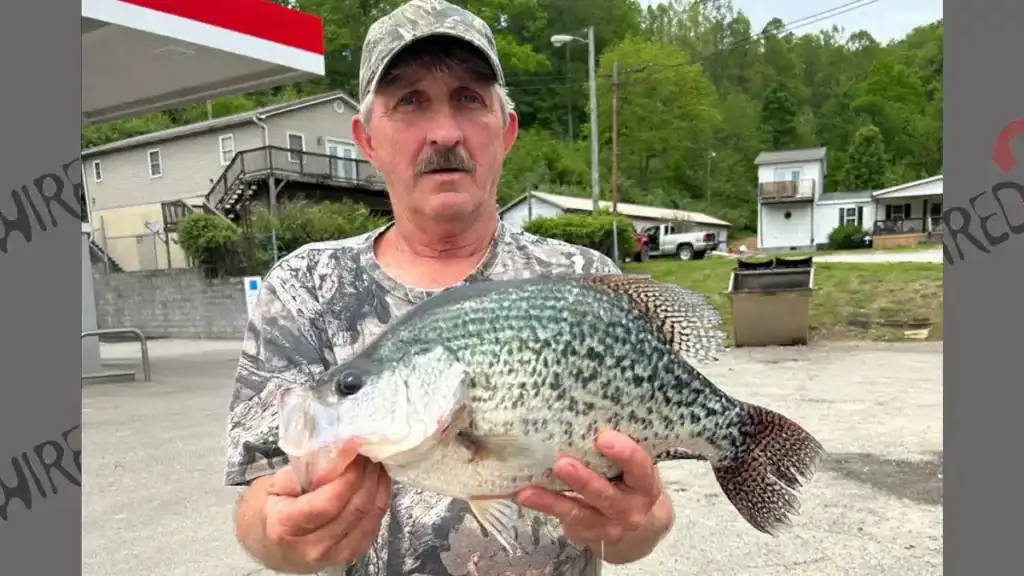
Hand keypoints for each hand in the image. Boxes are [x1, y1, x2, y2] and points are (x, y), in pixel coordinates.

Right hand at [262, 440, 391, 570]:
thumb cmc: (267, 510)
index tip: (357, 450)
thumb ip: (303, 471)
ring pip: (369, 517)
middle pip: (354, 509)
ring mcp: (333, 555)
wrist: (265, 544)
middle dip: (367, 475)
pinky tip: (378, 483)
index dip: (350, 475)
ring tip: (376, 463)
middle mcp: (312, 547)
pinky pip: (373, 526)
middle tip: (369, 451)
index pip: (329, 502)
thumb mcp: (272, 484)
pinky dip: (380, 501)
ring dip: (378, 486)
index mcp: (286, 526)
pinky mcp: (348, 556)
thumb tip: (337, 453)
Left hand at [516, 430, 669, 552]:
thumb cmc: (631, 480)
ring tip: (529, 491)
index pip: (639, 467)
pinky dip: (544, 507)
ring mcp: (607, 526)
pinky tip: (525, 495)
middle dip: (583, 480)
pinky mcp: (586, 534)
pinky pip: (564, 520)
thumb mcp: (634, 466)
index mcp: (645, 485)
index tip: (603, 437)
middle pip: (606, 496)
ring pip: (578, 513)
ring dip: (552, 501)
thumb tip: (582, 414)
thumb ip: (617, 449)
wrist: (640, 526)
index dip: (624, 453)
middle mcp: (629, 510)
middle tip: (562, 464)